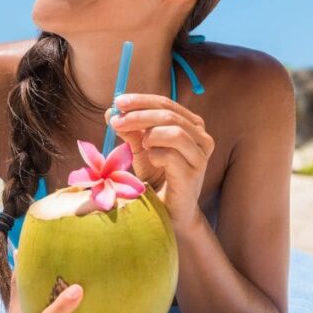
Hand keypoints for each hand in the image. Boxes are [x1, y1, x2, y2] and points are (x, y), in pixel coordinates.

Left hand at [104, 93, 214, 231]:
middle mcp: (201, 138)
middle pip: (169, 115)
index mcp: (191, 126)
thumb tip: (111, 111)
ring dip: (150, 135)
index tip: (118, 102)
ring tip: (141, 146)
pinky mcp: (193, 175)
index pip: (166, 104)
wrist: (169, 212)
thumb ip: (130, 130)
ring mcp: (200, 157)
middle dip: (139, 115)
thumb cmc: (157, 177)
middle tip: (117, 121)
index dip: (141, 101)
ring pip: (175, 132)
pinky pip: (171, 156)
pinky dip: (154, 155)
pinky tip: (151, 161)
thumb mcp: (140, 149)